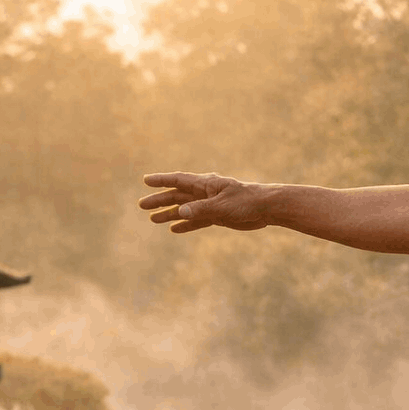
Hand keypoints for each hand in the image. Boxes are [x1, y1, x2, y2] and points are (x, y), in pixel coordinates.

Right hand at [138, 171, 269, 232]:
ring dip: (169, 213)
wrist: (266, 208)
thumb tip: (179, 213)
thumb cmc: (246, 201)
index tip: (146, 180)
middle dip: (160, 200)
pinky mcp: (217, 216)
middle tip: (142, 205)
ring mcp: (210, 204)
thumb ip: (201, 209)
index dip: (161, 180)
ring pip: (185, 209)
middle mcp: (205, 192)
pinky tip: (174, 229)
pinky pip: (197, 220)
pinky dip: (186, 225)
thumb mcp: (222, 206)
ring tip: (153, 219)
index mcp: (205, 184)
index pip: (178, 180)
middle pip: (177, 196)